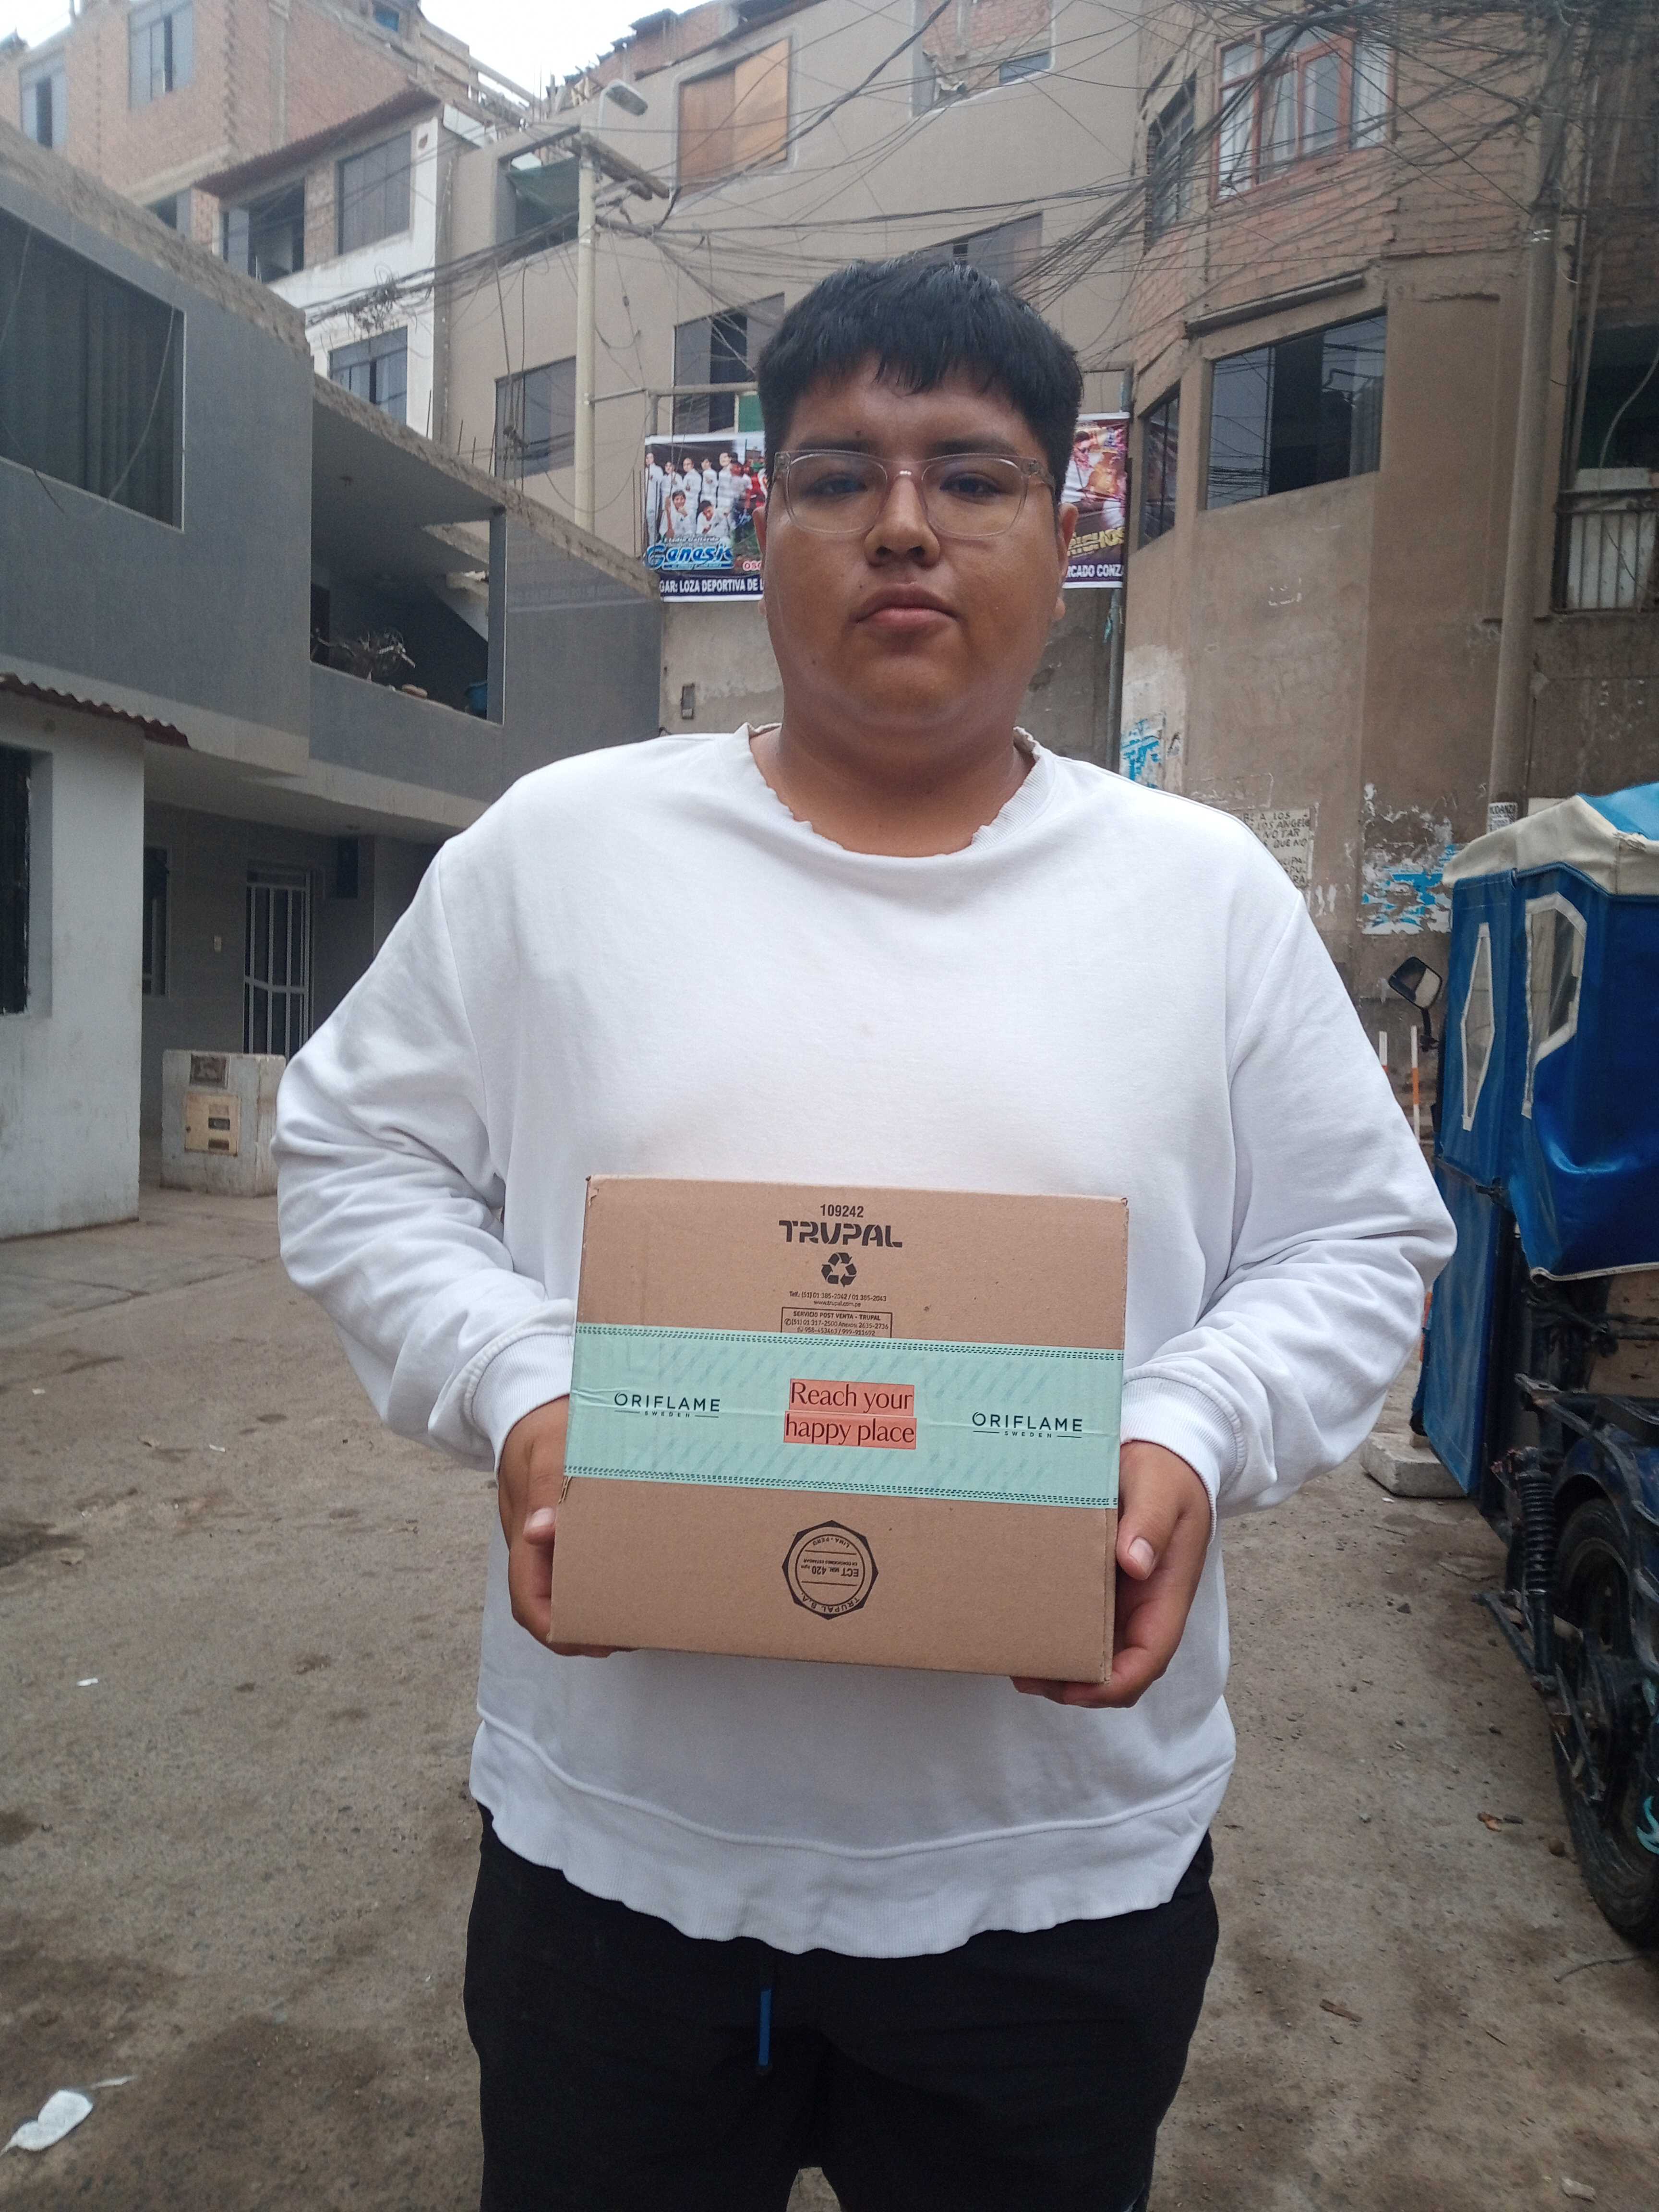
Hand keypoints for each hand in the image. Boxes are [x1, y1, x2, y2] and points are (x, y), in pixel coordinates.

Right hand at [497, 1397, 623, 1656]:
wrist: (534, 1397)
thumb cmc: (544, 1423)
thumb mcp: (546, 1448)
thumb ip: (546, 1489)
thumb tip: (538, 1533)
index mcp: (523, 1529)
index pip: (527, 1599)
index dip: (554, 1629)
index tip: (591, 1640)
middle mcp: (532, 1541)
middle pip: (548, 1602)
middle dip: (581, 1627)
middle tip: (630, 1632)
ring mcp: (546, 1533)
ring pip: (562, 1585)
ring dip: (592, 1604)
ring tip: (638, 1611)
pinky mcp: (562, 1520)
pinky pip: (576, 1559)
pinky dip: (599, 1575)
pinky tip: (632, 1571)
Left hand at [1012, 1441, 1212, 1708]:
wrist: (1164, 1452)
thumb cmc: (1167, 1472)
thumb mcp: (1162, 1488)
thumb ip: (1151, 1522)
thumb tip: (1135, 1563)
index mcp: (1167, 1592)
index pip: (1149, 1658)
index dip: (1113, 1685)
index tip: (1073, 1688)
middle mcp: (1147, 1605)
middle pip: (1119, 1667)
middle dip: (1077, 1684)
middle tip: (1025, 1675)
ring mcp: (1125, 1597)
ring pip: (1099, 1651)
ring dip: (1063, 1664)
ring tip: (1016, 1659)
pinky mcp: (1104, 1583)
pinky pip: (1083, 1621)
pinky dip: (1057, 1632)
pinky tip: (1024, 1623)